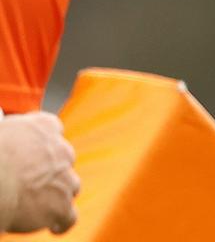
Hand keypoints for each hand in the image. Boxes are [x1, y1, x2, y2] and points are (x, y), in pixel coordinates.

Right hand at [0, 111, 79, 233]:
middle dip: (50, 170)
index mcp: (43, 126)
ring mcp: (65, 179)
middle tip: (29, 182)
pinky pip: (69, 217)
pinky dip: (62, 223)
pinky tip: (55, 226)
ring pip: (69, 187)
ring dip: (57, 195)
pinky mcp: (61, 206)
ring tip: (39, 206)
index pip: (51, 128)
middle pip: (63, 160)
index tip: (32, 151)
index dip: (42, 142)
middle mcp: (61, 150)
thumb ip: (5, 129)